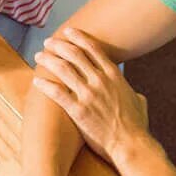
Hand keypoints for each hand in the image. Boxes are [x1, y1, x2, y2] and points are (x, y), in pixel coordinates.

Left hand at [33, 28, 147, 163]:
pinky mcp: (78, 110)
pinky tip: (36, 80)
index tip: (68, 31)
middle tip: (49, 42)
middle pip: (75, 55)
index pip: (93, 49)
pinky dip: (45, 85)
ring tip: (39, 56)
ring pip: (64, 69)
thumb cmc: (136, 125)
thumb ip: (132, 93)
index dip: (79, 38)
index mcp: (114, 75)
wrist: (131, 143)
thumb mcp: (139, 102)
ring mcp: (89, 94)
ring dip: (49, 60)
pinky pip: (57, 93)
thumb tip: (134, 93)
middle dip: (59, 45)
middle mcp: (100, 80)